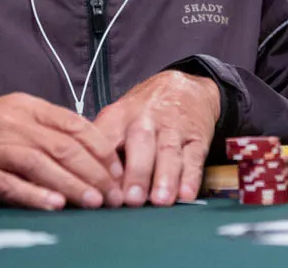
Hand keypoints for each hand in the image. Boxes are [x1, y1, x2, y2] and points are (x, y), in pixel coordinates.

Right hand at [0, 93, 123, 210]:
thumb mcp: (7, 115)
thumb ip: (41, 129)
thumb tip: (82, 151)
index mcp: (25, 106)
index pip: (74, 124)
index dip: (101, 148)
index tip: (119, 169)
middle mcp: (12, 121)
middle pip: (64, 146)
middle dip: (95, 172)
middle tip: (115, 193)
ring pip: (42, 163)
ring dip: (72, 184)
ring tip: (94, 201)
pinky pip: (9, 183)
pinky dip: (34, 194)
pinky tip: (54, 204)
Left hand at [94, 70, 219, 206]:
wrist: (186, 86)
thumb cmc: (144, 112)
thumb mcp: (119, 119)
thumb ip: (106, 149)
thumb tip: (90, 188)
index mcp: (119, 116)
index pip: (106, 138)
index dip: (102, 164)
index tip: (101, 191)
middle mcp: (145, 119)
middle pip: (140, 143)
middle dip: (136, 173)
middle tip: (132, 200)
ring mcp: (173, 127)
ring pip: (168, 151)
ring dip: (164, 177)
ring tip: (160, 201)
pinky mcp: (196, 137)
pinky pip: (194, 157)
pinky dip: (191, 177)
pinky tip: (186, 194)